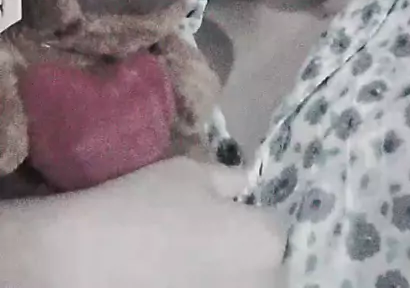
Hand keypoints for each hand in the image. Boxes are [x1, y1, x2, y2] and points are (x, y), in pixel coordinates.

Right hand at [0, 157, 286, 287]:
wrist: (91, 260)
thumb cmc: (147, 205)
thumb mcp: (191, 172)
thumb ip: (229, 178)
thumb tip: (244, 182)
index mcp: (266, 241)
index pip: (279, 228)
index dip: (254, 217)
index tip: (233, 212)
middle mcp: (263, 283)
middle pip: (270, 266)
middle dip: (251, 253)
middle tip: (216, 239)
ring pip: (246, 286)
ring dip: (232, 275)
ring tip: (196, 261)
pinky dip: (207, 286)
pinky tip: (179, 278)